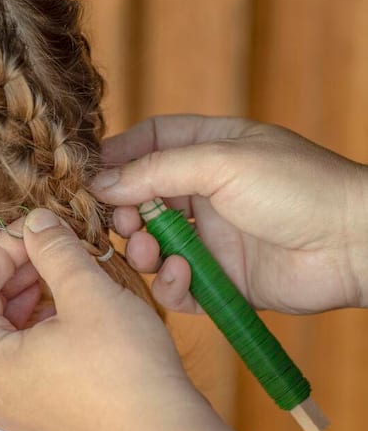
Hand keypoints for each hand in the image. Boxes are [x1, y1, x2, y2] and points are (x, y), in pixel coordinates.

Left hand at [0, 211, 209, 430]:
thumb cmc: (125, 368)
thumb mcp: (87, 293)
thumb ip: (53, 249)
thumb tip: (36, 221)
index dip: (1, 248)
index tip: (37, 230)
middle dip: (4, 275)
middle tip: (41, 253)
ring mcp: (7, 407)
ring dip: (17, 300)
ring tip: (57, 277)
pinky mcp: (33, 415)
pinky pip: (12, 362)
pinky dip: (30, 329)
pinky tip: (67, 312)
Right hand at [92, 116, 367, 314]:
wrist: (356, 244)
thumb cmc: (300, 187)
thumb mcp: (222, 162)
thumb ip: (157, 170)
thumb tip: (102, 180)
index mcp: (210, 149)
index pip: (149, 144)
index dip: (117, 157)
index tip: (89, 177)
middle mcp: (208, 192)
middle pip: (142, 198)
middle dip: (123, 212)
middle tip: (119, 224)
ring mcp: (215, 238)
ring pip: (154, 245)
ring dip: (142, 250)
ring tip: (147, 251)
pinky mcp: (224, 281)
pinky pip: (180, 286)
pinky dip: (171, 285)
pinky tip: (183, 277)